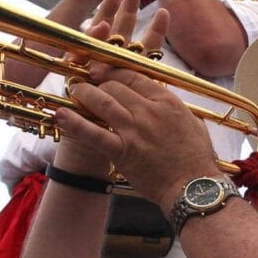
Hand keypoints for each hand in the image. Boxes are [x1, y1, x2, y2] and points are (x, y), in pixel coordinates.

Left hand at [56, 0, 216, 204]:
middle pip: (115, 85)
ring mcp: (134, 131)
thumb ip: (175, 108)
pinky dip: (75, 123)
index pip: (134, 75)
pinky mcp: (122, 152)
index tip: (103, 70)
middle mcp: (149, 111)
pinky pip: (94, 134)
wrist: (194, 188)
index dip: (113, 69)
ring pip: (102, 102)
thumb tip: (165, 101)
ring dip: (84, 93)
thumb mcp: (192, 123)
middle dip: (97, 80)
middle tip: (85, 80)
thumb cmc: (197, 159)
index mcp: (167, 102)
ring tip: (73, 90)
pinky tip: (61, 114)